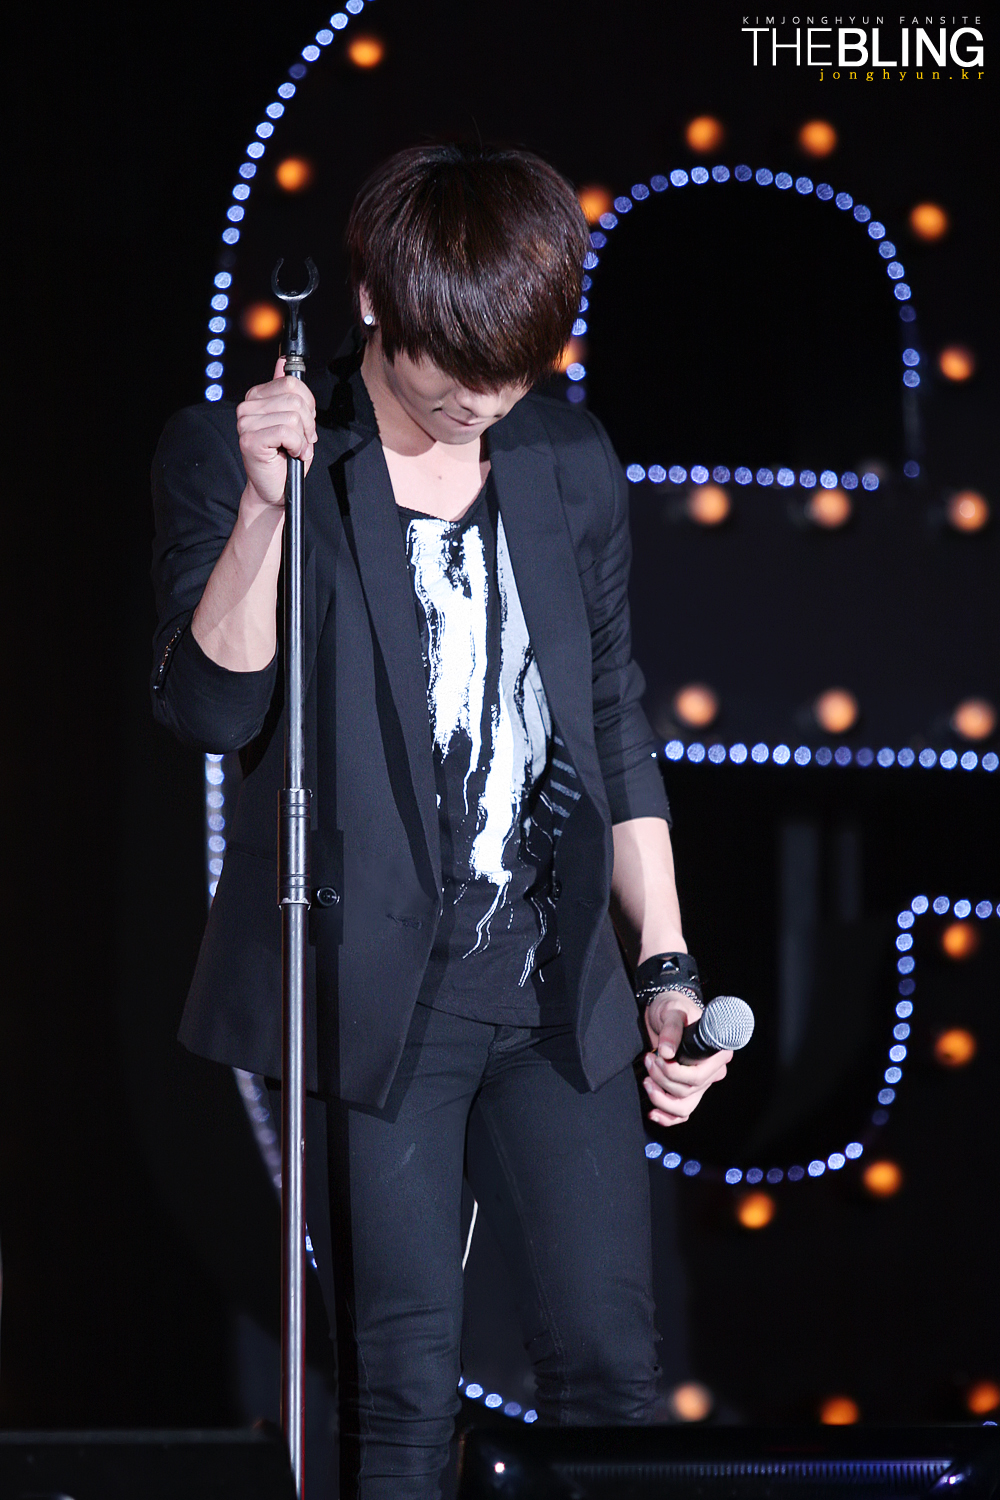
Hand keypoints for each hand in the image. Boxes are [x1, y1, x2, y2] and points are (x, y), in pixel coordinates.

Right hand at [236, 357, 317, 507]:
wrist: (275, 488)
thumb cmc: (286, 457)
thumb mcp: (294, 420)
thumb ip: (288, 391)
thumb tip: (283, 360)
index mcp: (257, 397)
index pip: (292, 382)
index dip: (308, 404)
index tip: (305, 424)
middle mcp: (247, 407)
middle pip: (295, 398)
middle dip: (308, 422)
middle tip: (302, 440)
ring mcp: (245, 423)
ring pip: (294, 416)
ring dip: (303, 437)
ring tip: (296, 449)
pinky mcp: (249, 440)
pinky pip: (287, 431)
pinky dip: (298, 446)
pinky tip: (292, 454)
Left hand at [641, 992, 730, 1126]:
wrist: (665, 1012)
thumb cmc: (675, 1008)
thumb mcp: (672, 1011)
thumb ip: (671, 1029)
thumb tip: (666, 1051)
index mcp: (717, 1053)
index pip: (698, 1076)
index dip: (675, 1073)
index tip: (659, 1059)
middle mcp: (712, 1071)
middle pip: (688, 1091)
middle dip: (662, 1079)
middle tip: (649, 1060)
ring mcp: (700, 1083)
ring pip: (684, 1107)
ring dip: (660, 1098)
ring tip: (646, 1079)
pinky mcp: (687, 1090)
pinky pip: (681, 1114)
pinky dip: (666, 1117)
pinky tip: (652, 1112)